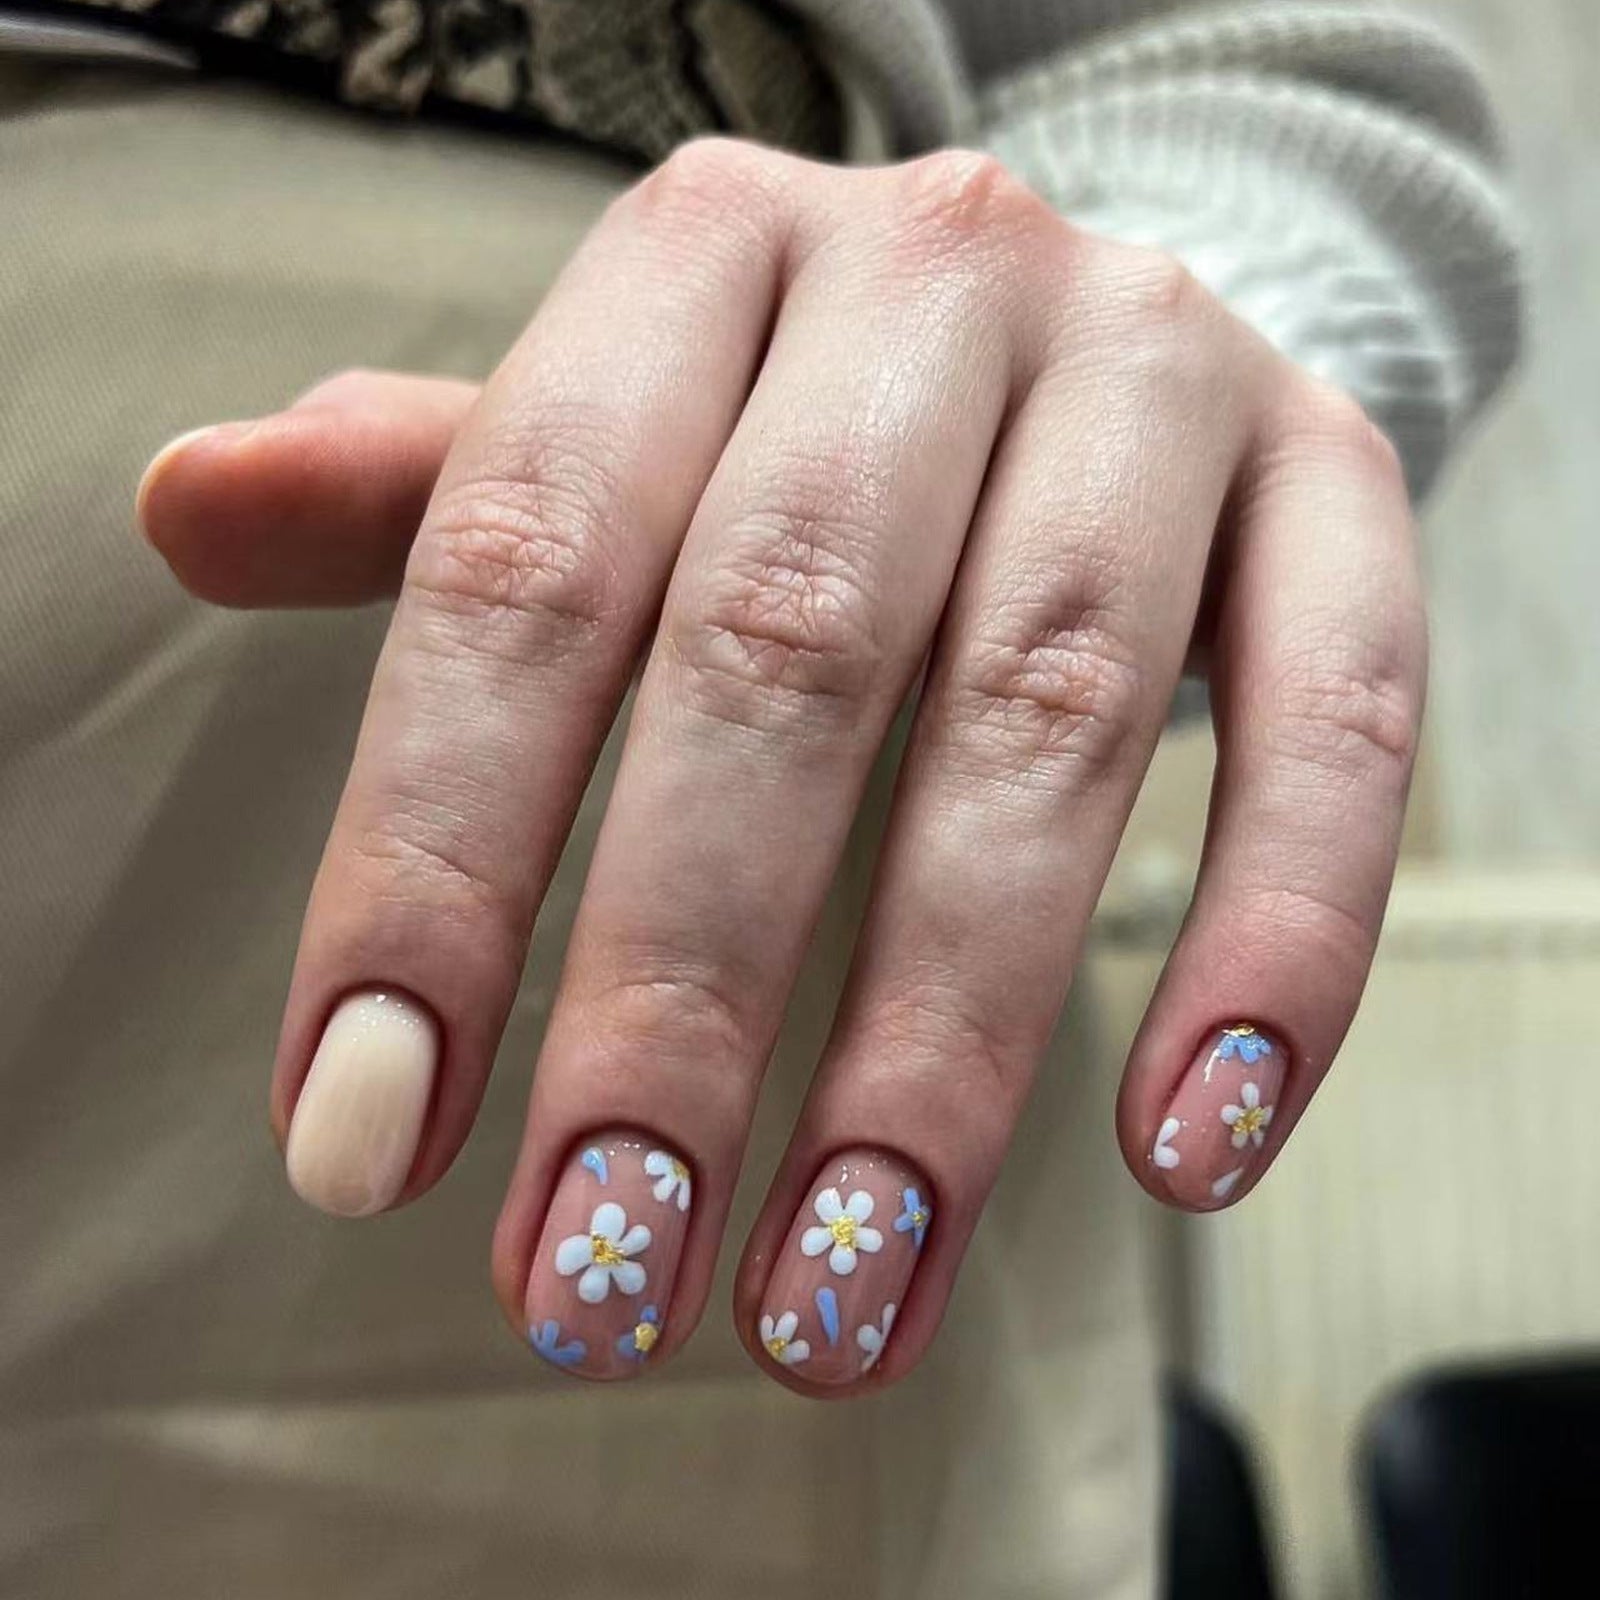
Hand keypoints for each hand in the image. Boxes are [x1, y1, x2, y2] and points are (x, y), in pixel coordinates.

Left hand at [141, 140, 1422, 1392]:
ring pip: (1046, 720)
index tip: (370, 1133)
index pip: (525, 561)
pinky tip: (1183, 1149)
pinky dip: (1274, 942)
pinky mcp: (1336, 484)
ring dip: (939, 1042)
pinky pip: (1338, 722)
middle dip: (681, 996)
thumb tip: (189, 500)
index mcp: (706, 256)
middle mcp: (935, 282)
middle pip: (786, 653)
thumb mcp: (614, 422)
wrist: (1070, 322)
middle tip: (598, 1271)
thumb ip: (433, 489)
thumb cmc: (800, 416)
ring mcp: (1159, 375)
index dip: (434, 858)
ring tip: (839, 1288)